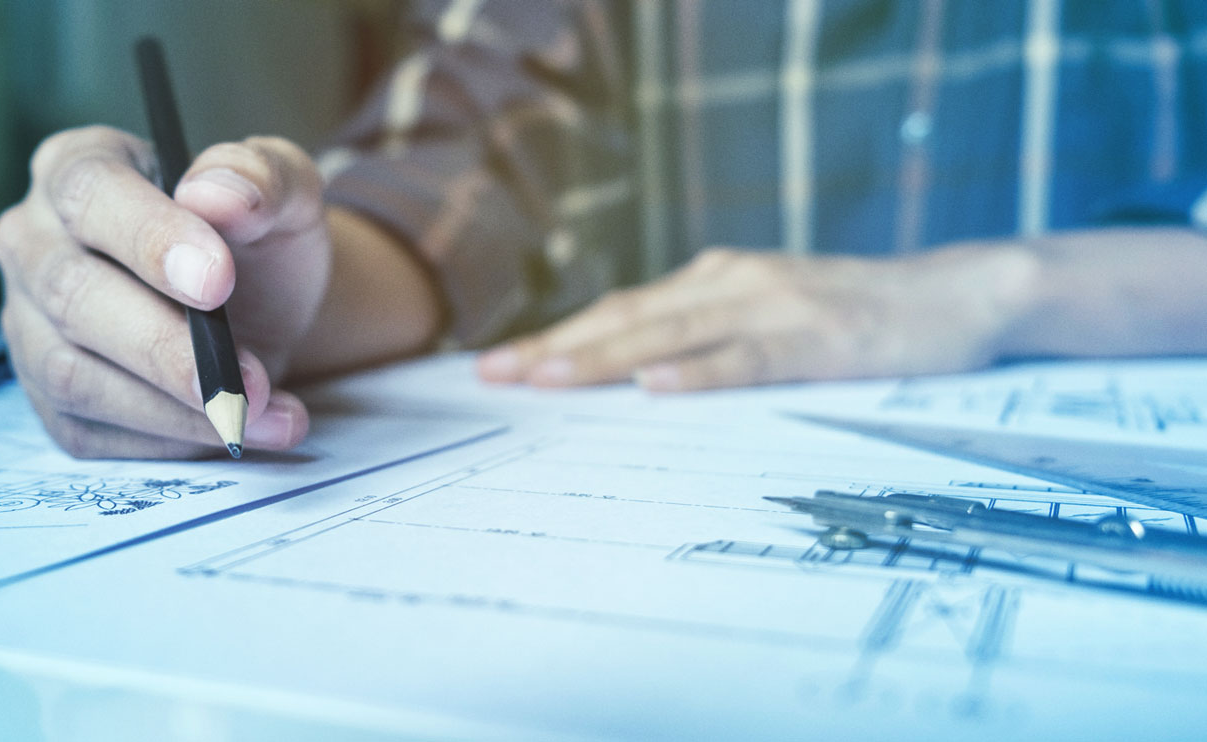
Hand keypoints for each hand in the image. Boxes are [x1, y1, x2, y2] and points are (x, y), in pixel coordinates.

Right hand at [0, 126, 329, 457]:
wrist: (260, 308)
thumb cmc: (255, 237)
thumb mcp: (283, 191)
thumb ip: (262, 177)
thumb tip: (217, 194)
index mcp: (77, 165)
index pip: (90, 194)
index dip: (150, 238)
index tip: (218, 281)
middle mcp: (34, 241)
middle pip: (72, 294)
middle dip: (166, 346)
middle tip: (247, 380)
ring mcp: (29, 323)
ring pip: (73, 375)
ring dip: (176, 409)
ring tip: (263, 413)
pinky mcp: (47, 397)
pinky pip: (91, 431)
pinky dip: (173, 441)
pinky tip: (242, 431)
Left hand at [476, 245, 1035, 390]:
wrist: (955, 293)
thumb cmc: (851, 315)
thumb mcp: (765, 315)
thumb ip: (704, 335)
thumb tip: (631, 373)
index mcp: (714, 281)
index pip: (618, 312)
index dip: (556, 336)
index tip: (498, 364)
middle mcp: (731, 283)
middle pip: (627, 318)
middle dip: (556, 348)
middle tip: (495, 375)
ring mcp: (773, 306)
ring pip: (672, 333)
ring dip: (606, 356)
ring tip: (549, 378)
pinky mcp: (815, 338)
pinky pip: (747, 357)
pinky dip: (699, 372)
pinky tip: (657, 387)